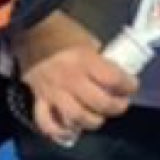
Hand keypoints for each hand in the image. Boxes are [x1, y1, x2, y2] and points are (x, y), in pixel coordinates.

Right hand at [21, 38, 139, 140]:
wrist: (28, 28)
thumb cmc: (60, 30)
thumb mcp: (87, 38)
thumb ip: (100, 59)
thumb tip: (111, 74)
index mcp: (85, 61)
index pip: (114, 80)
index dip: (129, 86)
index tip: (131, 85)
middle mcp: (71, 80)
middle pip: (100, 104)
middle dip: (116, 107)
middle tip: (119, 104)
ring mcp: (53, 92)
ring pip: (77, 118)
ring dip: (92, 121)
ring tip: (97, 116)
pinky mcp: (38, 99)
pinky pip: (48, 123)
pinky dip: (59, 130)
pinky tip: (70, 130)